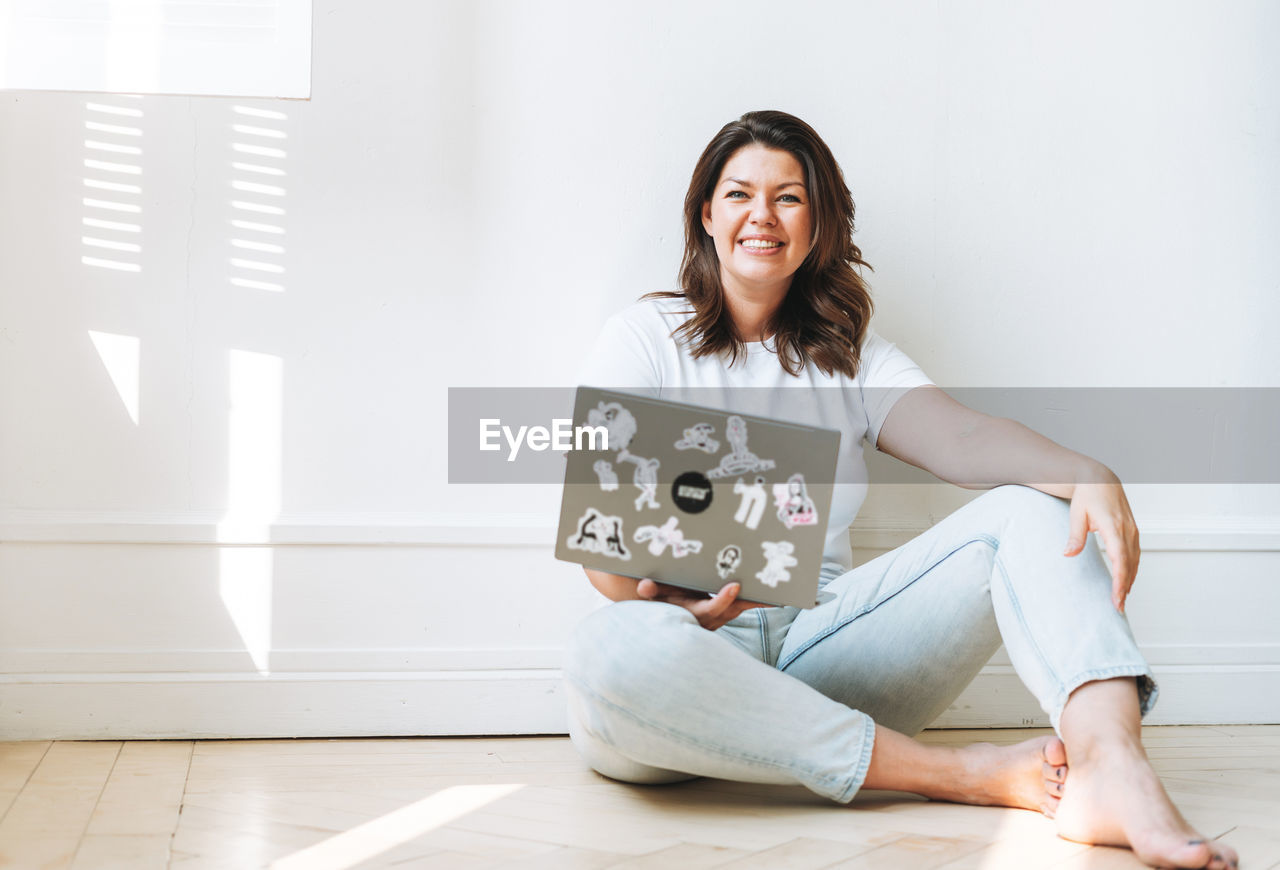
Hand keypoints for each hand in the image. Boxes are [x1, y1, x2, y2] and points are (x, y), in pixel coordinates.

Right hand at [635, 579, 767, 629]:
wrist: (668, 621)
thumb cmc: (662, 603)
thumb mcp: (654, 598)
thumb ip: (651, 592)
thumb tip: (644, 585)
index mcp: (693, 614)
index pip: (711, 609)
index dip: (723, 599)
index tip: (735, 585)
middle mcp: (709, 619)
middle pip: (734, 610)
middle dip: (752, 602)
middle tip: (770, 592)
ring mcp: (719, 617)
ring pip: (741, 608)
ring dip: (759, 601)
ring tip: (780, 592)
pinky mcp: (725, 613)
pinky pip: (743, 606)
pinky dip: (757, 600)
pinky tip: (775, 595)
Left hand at [1063, 472, 1139, 612]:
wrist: (1099, 479)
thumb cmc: (1086, 496)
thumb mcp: (1076, 513)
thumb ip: (1075, 535)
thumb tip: (1068, 554)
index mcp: (1113, 526)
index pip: (1120, 559)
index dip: (1120, 580)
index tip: (1117, 597)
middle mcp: (1127, 530)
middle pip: (1130, 564)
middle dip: (1125, 587)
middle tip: (1117, 607)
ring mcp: (1132, 530)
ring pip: (1135, 561)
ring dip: (1130, 581)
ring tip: (1121, 600)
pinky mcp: (1132, 531)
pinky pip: (1135, 555)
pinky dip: (1132, 570)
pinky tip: (1126, 582)